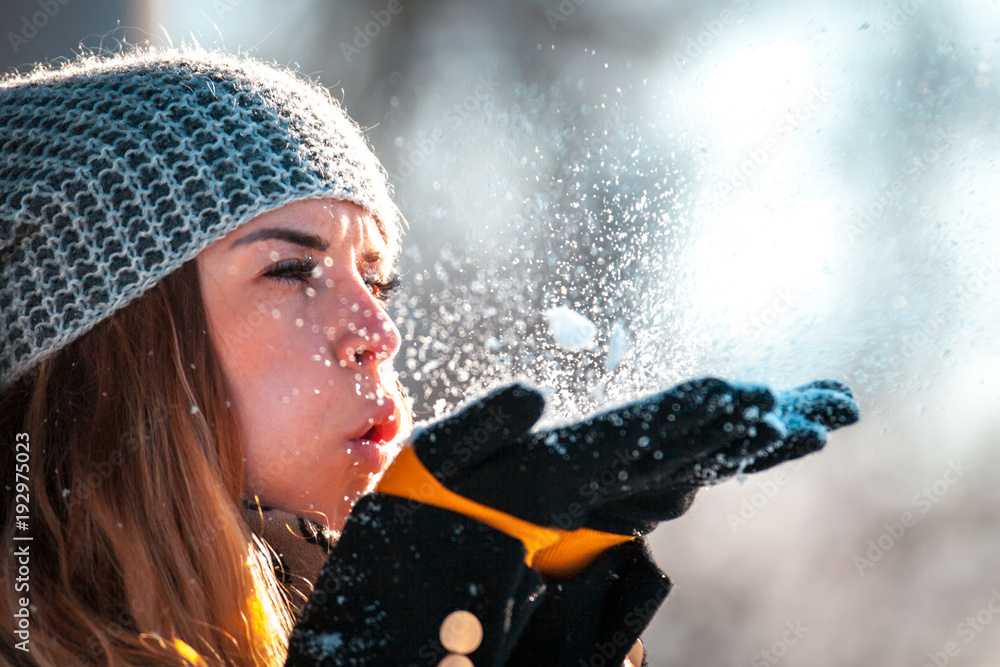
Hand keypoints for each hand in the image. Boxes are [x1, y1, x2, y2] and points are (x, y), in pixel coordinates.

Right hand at [405, 377, 841, 533]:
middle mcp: (599, 488)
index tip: (757, 397)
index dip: (701, 415)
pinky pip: (667, 479)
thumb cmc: (426, 516)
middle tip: (832, 410)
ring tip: (813, 424)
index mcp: (567, 473)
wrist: (434, 575)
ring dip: (753, 446)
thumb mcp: (432, 466)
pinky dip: (710, 458)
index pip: (647, 437)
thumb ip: (479, 428)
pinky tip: (741, 446)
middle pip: (696, 455)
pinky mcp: (600, 498)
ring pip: (693, 468)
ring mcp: (604, 498)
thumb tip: (532, 394)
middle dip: (763, 432)